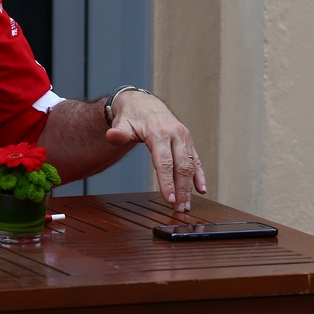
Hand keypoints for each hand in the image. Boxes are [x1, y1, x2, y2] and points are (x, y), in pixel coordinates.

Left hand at [106, 91, 206, 210]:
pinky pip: (196, 160)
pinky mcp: (188, 142)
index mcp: (160, 132)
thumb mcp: (122, 122)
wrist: (144, 103)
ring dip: (190, 187)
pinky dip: (199, 175)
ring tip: (187, 206)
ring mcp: (184, 138)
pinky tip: (201, 189)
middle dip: (182, 190)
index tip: (169, 199)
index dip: (167, 182)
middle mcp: (176, 134)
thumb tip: (112, 136)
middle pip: (181, 166)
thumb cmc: (132, 115)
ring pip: (190, 165)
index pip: (165, 162)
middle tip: (180, 210)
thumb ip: (118, 132)